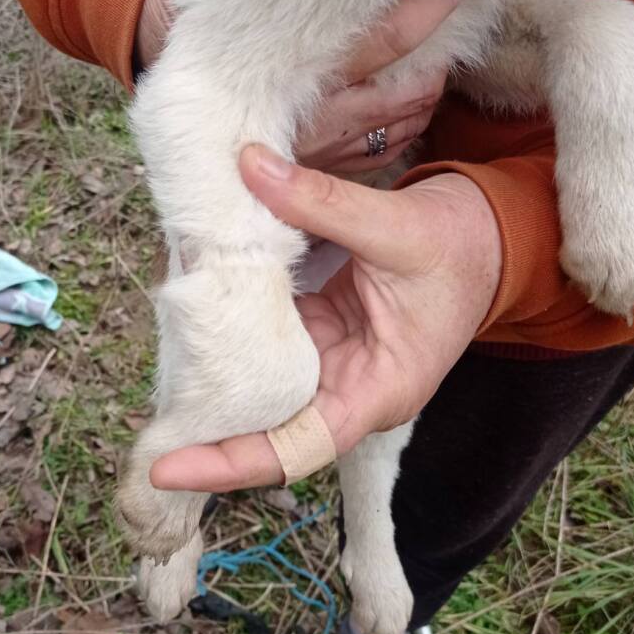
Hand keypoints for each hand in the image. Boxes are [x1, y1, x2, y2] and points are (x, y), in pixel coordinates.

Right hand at [137, 0, 460, 171]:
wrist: (168, 93)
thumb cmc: (186, 19)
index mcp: (287, 66)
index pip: (375, 41)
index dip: (420, 12)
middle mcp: (313, 116)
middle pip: (401, 87)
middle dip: (440, 45)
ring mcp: (323, 146)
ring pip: (402, 119)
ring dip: (430, 81)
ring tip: (447, 37)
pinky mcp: (328, 164)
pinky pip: (388, 147)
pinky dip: (411, 117)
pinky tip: (418, 81)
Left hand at [150, 145, 501, 491]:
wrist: (490, 238)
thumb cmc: (459, 247)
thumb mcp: (394, 226)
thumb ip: (320, 202)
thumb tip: (249, 167)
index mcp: (376, 390)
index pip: (293, 448)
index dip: (229, 463)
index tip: (168, 467)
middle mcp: (349, 391)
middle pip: (267, 430)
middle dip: (207, 431)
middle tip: (143, 428)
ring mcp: (332, 365)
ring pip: (261, 390)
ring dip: (215, 379)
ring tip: (156, 368)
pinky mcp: (320, 336)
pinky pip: (268, 347)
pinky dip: (234, 333)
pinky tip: (196, 317)